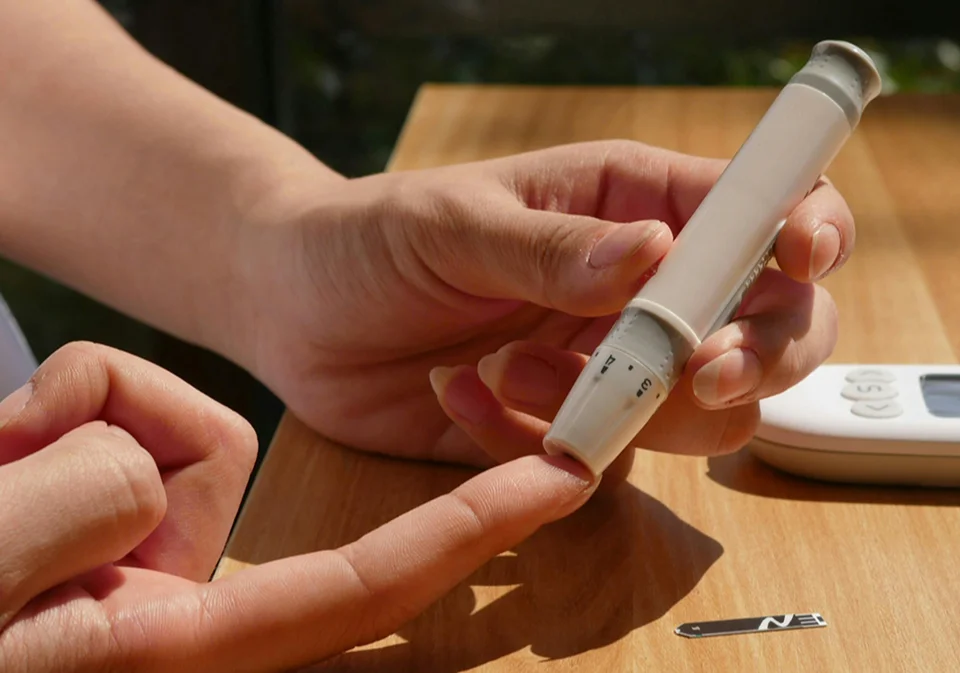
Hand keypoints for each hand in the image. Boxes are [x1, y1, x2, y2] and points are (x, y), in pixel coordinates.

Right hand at [0, 342, 596, 671]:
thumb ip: (68, 515)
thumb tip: (146, 463)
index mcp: (179, 648)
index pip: (362, 582)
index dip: (465, 531)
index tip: (555, 478)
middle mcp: (188, 607)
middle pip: (250, 487)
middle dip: (182, 440)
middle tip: (65, 431)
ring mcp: (154, 558)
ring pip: (171, 433)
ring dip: (70, 422)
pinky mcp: (123, 512)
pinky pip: (128, 420)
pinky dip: (58, 411)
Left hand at [240, 139, 853, 470]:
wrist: (298, 312)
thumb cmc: (376, 234)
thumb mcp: (453, 221)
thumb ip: (553, 246)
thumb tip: (652, 254)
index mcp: (638, 204)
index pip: (765, 210)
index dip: (807, 232)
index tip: (799, 259)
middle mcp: (650, 289)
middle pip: (777, 327)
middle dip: (757, 355)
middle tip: (694, 371)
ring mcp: (620, 365)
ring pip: (710, 411)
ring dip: (626, 406)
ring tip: (513, 372)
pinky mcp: (578, 429)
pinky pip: (609, 459)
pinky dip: (544, 442)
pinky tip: (466, 396)